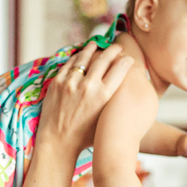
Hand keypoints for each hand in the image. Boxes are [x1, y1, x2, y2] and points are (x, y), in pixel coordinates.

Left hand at [36, 42, 134, 157]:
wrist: (58, 142)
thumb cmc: (85, 136)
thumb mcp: (105, 118)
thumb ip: (113, 101)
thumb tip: (123, 87)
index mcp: (104, 96)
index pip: (120, 69)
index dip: (126, 61)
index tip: (128, 58)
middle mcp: (88, 86)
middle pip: (104, 59)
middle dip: (113, 50)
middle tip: (117, 47)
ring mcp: (71, 82)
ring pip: (84, 56)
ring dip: (93, 47)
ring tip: (97, 43)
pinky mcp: (57, 82)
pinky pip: (69, 63)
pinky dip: (76, 57)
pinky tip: (80, 54)